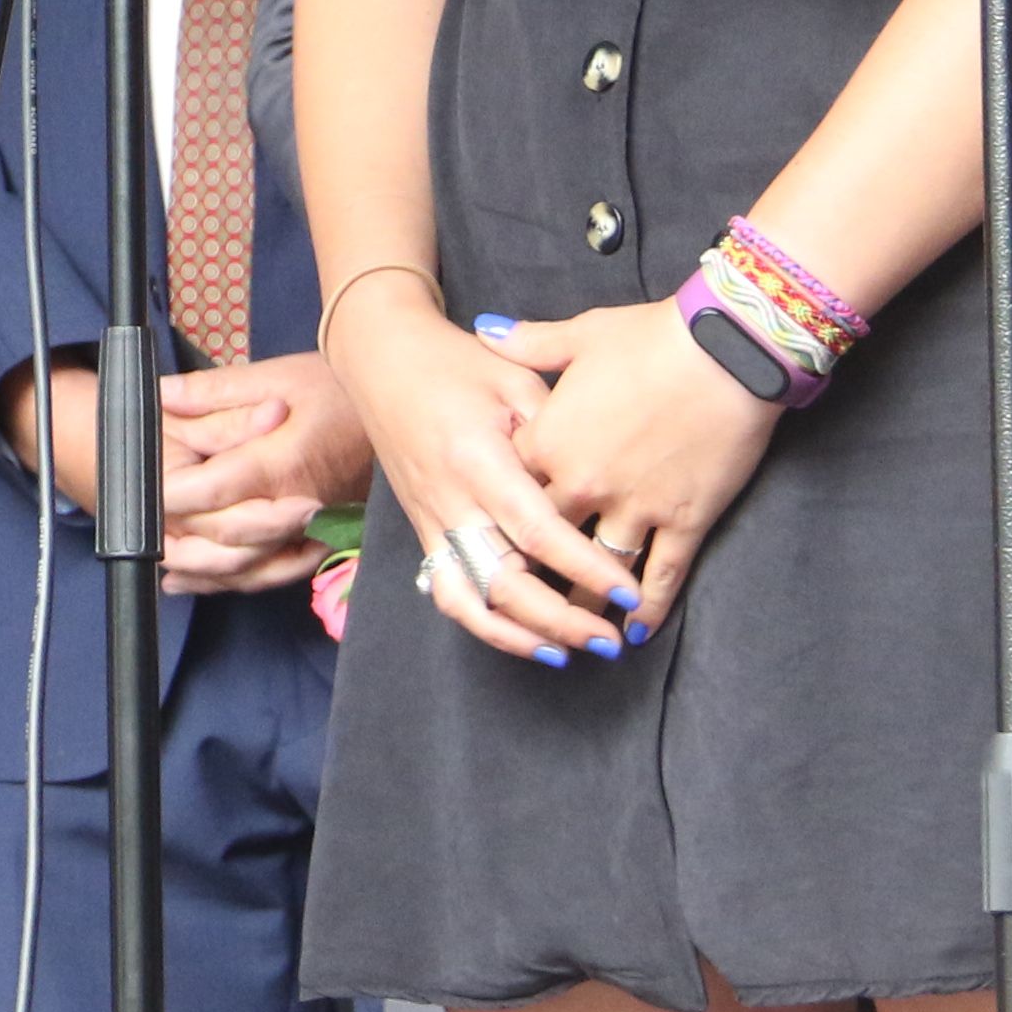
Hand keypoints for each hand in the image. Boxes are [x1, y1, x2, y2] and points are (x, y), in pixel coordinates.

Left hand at [156, 351, 376, 594]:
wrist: (402, 402)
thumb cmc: (337, 383)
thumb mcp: (274, 375)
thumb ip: (212, 392)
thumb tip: (159, 395)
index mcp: (281, 462)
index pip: (211, 491)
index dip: (167, 494)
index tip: (135, 487)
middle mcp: (298, 503)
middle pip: (225, 537)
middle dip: (178, 535)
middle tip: (138, 527)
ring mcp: (314, 526)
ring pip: (248, 565)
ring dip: (201, 568)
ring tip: (161, 561)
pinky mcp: (323, 536)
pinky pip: (274, 570)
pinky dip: (232, 580)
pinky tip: (196, 579)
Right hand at [322, 300, 625, 666]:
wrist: (383, 358)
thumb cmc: (456, 364)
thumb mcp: (514, 379)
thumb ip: (554, 431)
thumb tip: (597, 481)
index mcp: (476, 459)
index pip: (537, 531)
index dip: (585, 568)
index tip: (629, 593)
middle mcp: (449, 499)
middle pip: (503, 580)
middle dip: (559, 619)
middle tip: (610, 641)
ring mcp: (430, 520)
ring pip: (469, 599)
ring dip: (517, 635)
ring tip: (567, 652)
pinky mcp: (423, 530)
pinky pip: (449, 591)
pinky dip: (484, 624)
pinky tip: (524, 639)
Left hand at [499, 303, 779, 639]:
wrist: (727, 349)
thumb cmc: (650, 337)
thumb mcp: (579, 335)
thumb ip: (528, 343)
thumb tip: (487, 329)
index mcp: (548, 440)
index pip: (509, 488)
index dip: (501, 510)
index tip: (493, 533)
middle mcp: (583, 483)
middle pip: (542, 542)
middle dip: (531, 573)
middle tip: (522, 602)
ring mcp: (634, 507)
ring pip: (597, 573)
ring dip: (585, 607)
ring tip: (575, 635)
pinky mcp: (684, 520)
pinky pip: (661, 576)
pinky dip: (648, 608)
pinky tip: (637, 632)